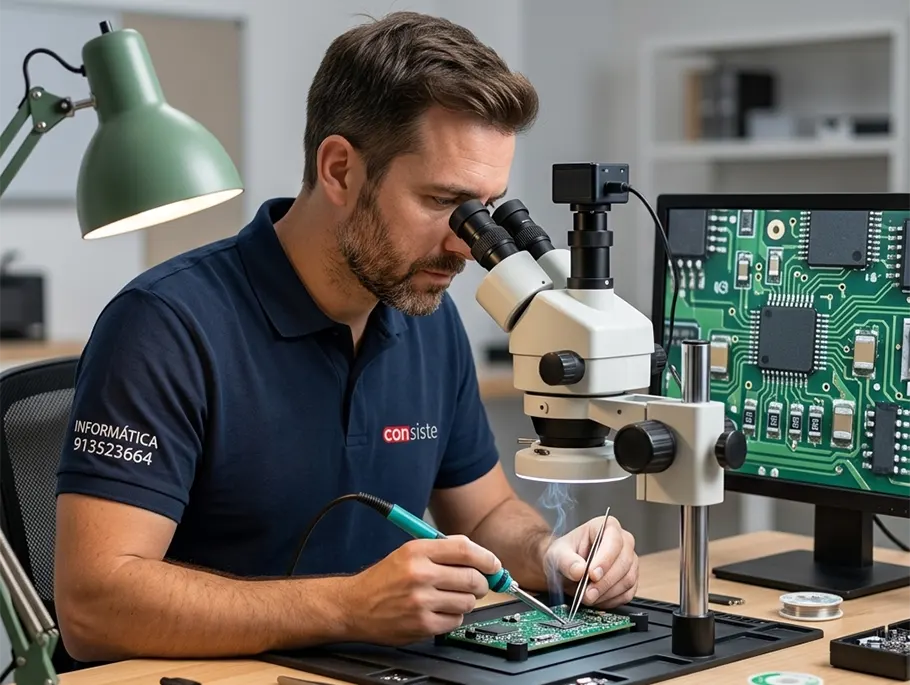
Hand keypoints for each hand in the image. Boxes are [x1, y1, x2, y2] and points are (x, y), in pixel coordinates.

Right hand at [341, 535, 500, 644]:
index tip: (494, 565)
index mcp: (417, 551)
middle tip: (477, 584)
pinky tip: (438, 611)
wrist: (354, 606)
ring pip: (468, 601)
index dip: (486, 558)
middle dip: (481, 583)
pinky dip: (452, 617)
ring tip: (449, 598)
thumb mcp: (408, 552)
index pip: (465, 550)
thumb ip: (441, 549)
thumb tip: (477, 554)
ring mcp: (421, 601)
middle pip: (472, 577)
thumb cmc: (383, 579)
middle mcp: (420, 574)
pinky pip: (455, 621)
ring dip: (465, 601)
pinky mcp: (422, 624)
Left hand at [544, 516, 637, 608]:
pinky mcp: (630, 579)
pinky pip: (627, 593)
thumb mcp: (557, 554)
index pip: (613, 540)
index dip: (605, 559)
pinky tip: (596, 599)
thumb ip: (566, 561)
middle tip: (587, 593)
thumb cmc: (564, 555)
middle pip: (624, 561)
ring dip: (606, 592)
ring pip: (628, 579)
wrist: (566, 569)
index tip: (592, 574)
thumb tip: (578, 570)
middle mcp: (623, 541)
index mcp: (606, 526)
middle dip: (604, 581)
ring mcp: (630, 561)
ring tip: (588, 596)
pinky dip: (611, 600)